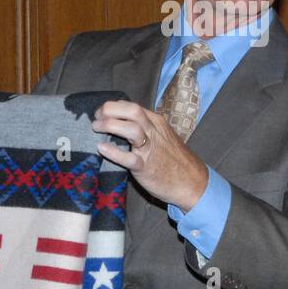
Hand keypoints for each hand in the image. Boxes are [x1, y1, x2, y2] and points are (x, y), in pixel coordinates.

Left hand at [92, 100, 208, 210]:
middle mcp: (153, 131)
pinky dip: (114, 152)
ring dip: (110, 125)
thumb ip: (144, 128)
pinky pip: (129, 158)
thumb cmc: (173, 160)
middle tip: (96, 118)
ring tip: (96, 128)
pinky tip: (101, 148)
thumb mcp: (161, 137)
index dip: (113, 106)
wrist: (191, 182)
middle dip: (111, 110)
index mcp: (156, 122)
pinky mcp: (146, 168)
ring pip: (132, 129)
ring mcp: (150, 149)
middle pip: (132, 111)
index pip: (132, 106)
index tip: (101, 113)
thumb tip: (119, 123)